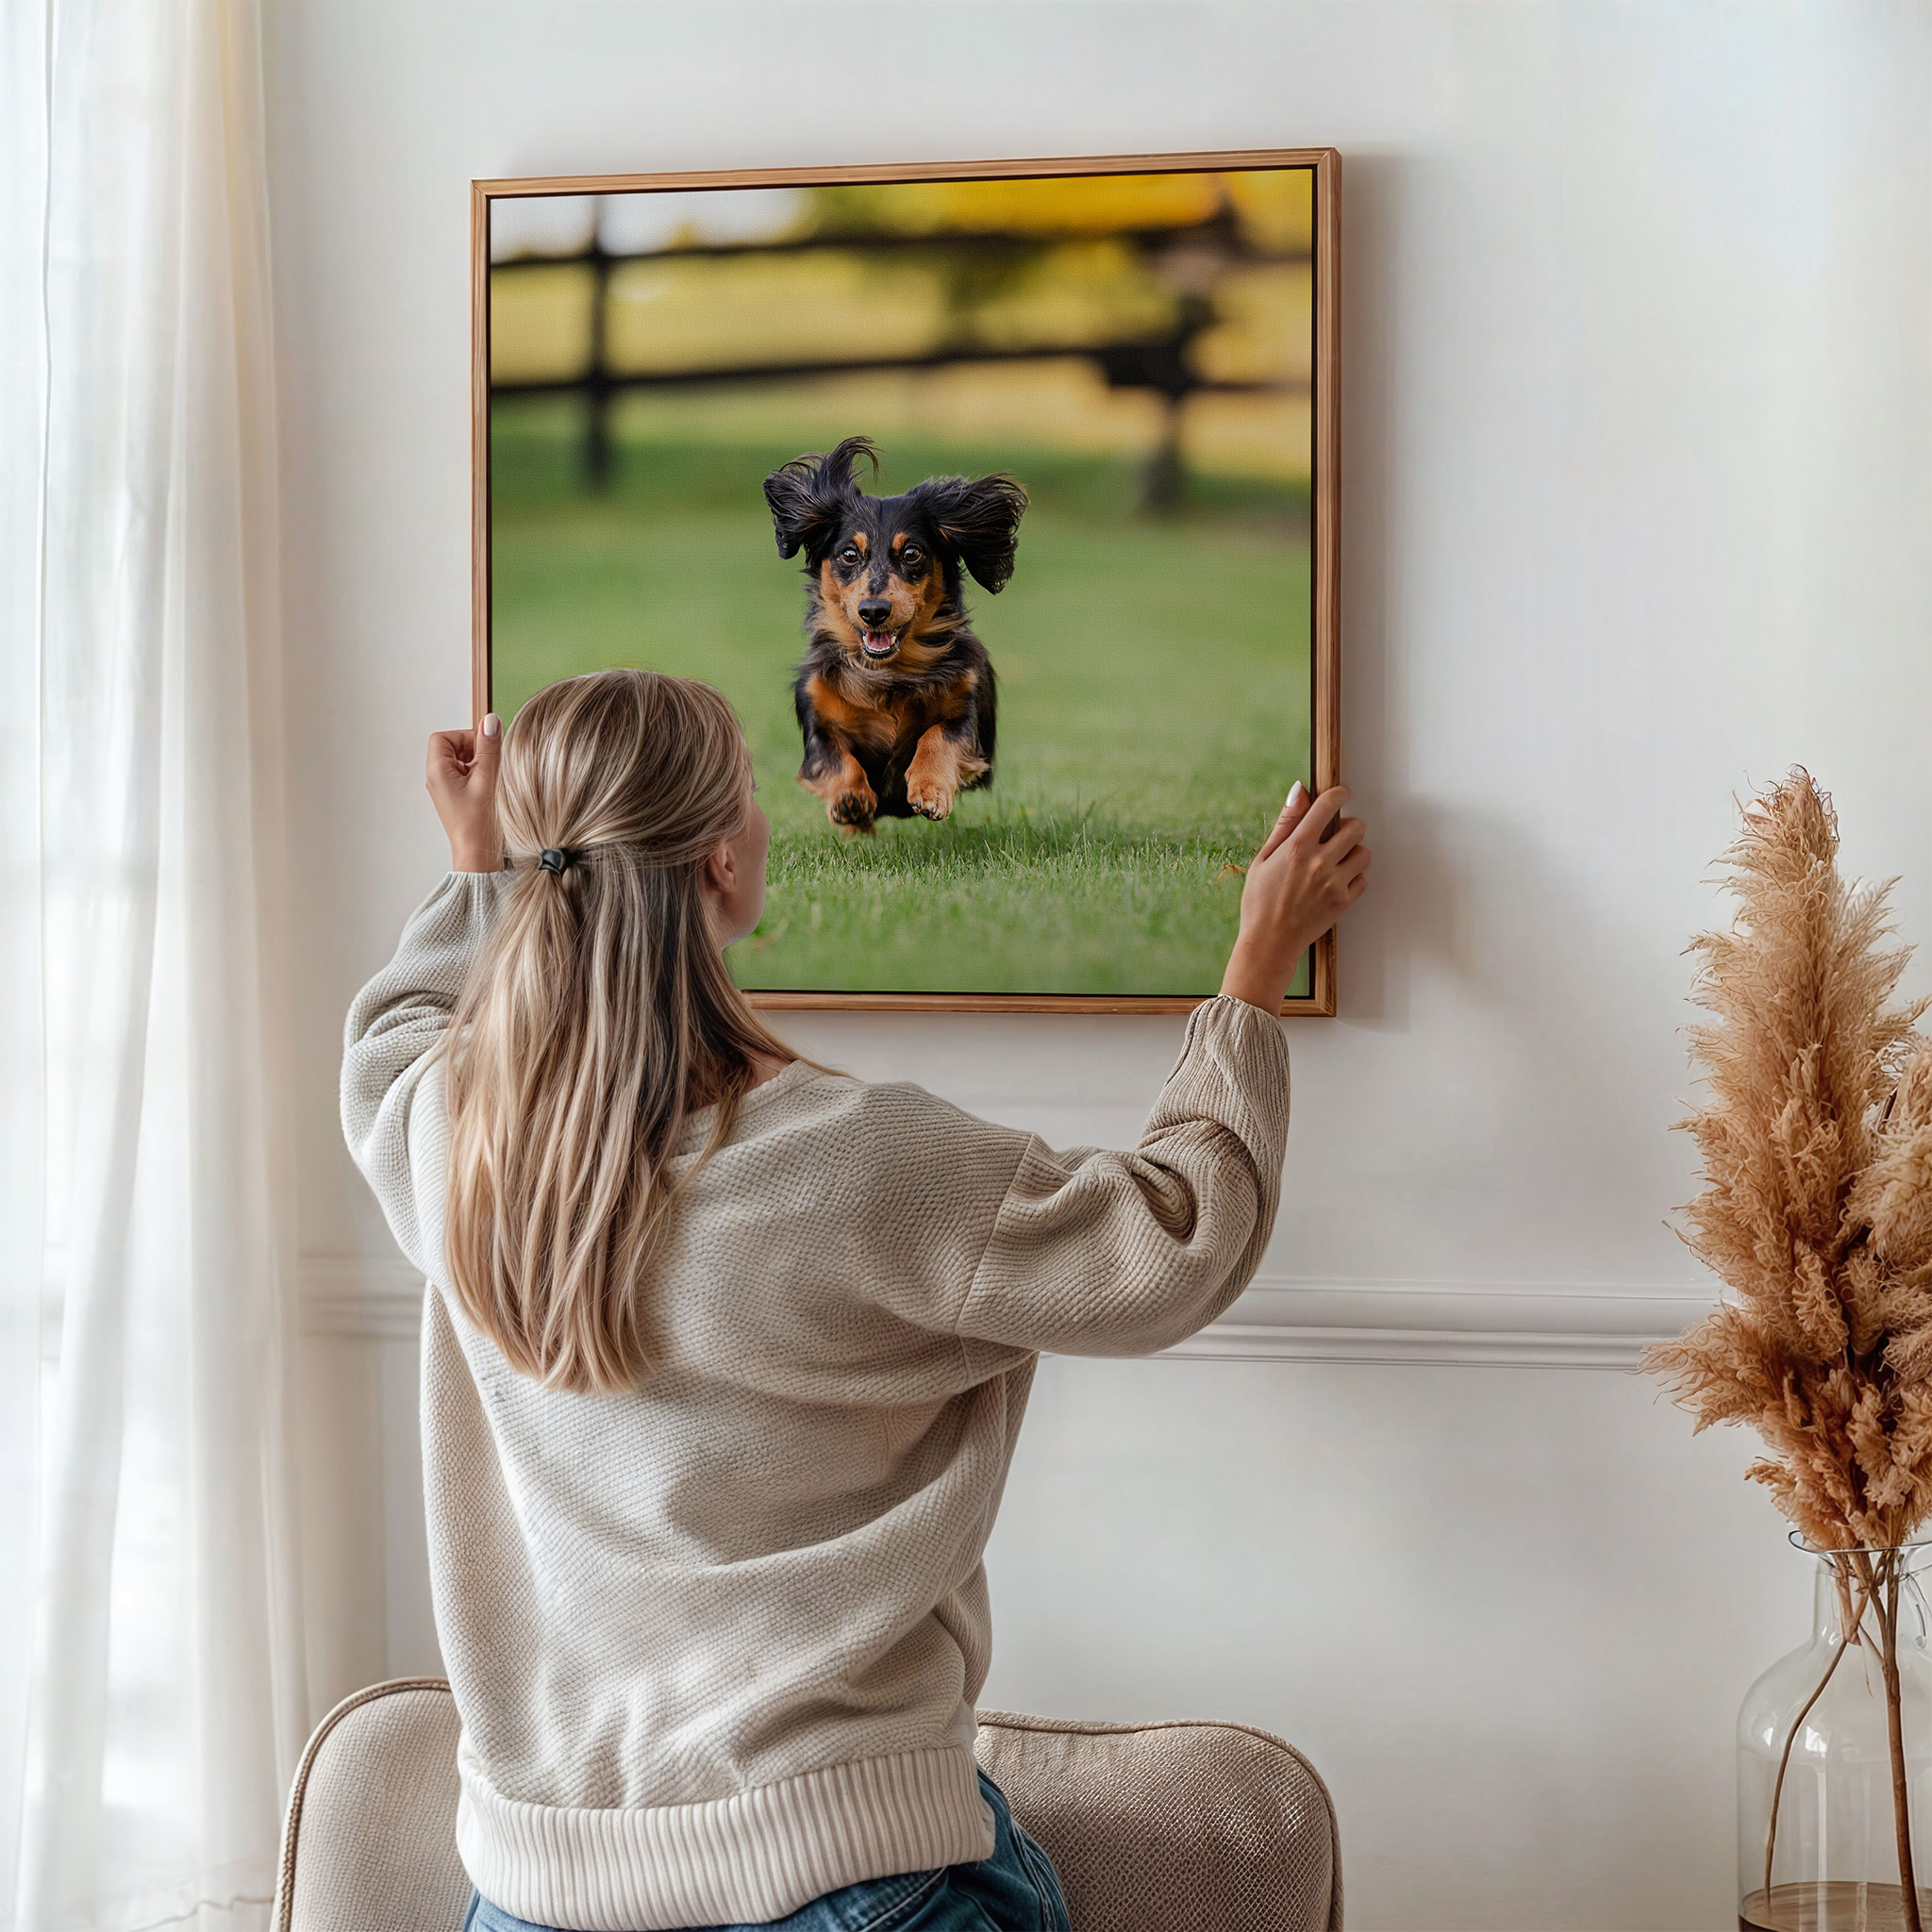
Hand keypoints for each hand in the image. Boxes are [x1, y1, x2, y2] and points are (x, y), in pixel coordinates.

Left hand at [427, 714, 502, 872]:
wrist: (478, 856)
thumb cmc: (479, 824)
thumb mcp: (487, 780)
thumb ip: (489, 748)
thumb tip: (490, 721)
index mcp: (437, 772)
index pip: (443, 738)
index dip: (465, 737)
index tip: (484, 748)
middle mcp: (437, 779)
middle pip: (452, 748)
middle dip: (474, 751)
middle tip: (490, 766)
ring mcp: (446, 790)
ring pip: (461, 762)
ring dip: (479, 765)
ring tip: (491, 782)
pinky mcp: (457, 798)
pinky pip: (466, 777)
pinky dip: (480, 778)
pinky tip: (490, 791)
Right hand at [1220, 782, 1369, 1010]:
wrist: (1269, 942)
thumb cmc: (1260, 901)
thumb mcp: (1264, 857)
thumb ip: (1285, 823)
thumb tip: (1299, 790)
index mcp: (1297, 846)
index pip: (1327, 806)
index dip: (1339, 794)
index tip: (1341, 794)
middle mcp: (1319, 862)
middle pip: (1356, 827)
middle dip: (1350, 826)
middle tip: (1338, 835)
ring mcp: (1334, 883)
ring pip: (1364, 853)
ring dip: (1354, 852)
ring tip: (1338, 860)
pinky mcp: (1343, 902)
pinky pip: (1363, 880)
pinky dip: (1354, 878)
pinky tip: (1337, 881)